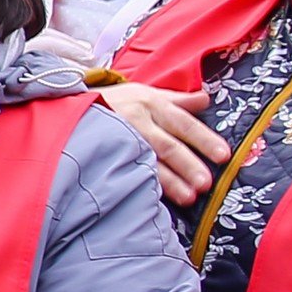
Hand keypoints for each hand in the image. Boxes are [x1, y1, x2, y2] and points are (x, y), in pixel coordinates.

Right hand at [97, 78, 231, 207]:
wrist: (68, 106)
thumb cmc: (116, 102)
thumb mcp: (144, 93)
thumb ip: (177, 100)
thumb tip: (206, 100)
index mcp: (152, 104)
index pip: (183, 123)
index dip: (203, 139)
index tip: (223, 155)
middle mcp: (136, 121)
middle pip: (167, 145)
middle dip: (187, 164)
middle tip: (206, 183)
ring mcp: (118, 139)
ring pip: (147, 161)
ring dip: (169, 181)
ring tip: (188, 198)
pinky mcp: (103, 153)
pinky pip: (124, 169)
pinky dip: (140, 183)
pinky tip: (154, 198)